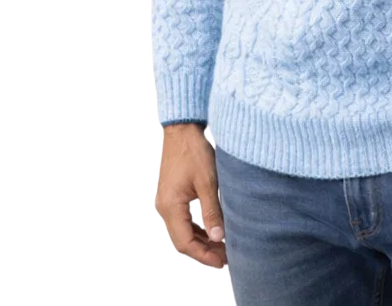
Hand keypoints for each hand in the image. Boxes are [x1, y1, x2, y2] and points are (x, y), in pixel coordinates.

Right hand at [154, 123, 227, 268]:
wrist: (183, 129)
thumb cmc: (194, 151)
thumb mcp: (208, 181)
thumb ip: (212, 211)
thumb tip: (219, 237)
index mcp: (170, 206)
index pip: (184, 243)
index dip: (203, 255)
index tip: (222, 262)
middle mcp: (164, 207)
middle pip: (182, 240)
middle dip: (204, 251)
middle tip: (226, 257)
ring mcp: (167, 202)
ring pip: (183, 231)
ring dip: (201, 241)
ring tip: (222, 247)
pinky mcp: (172, 195)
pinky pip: (183, 220)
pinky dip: (197, 229)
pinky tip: (212, 230)